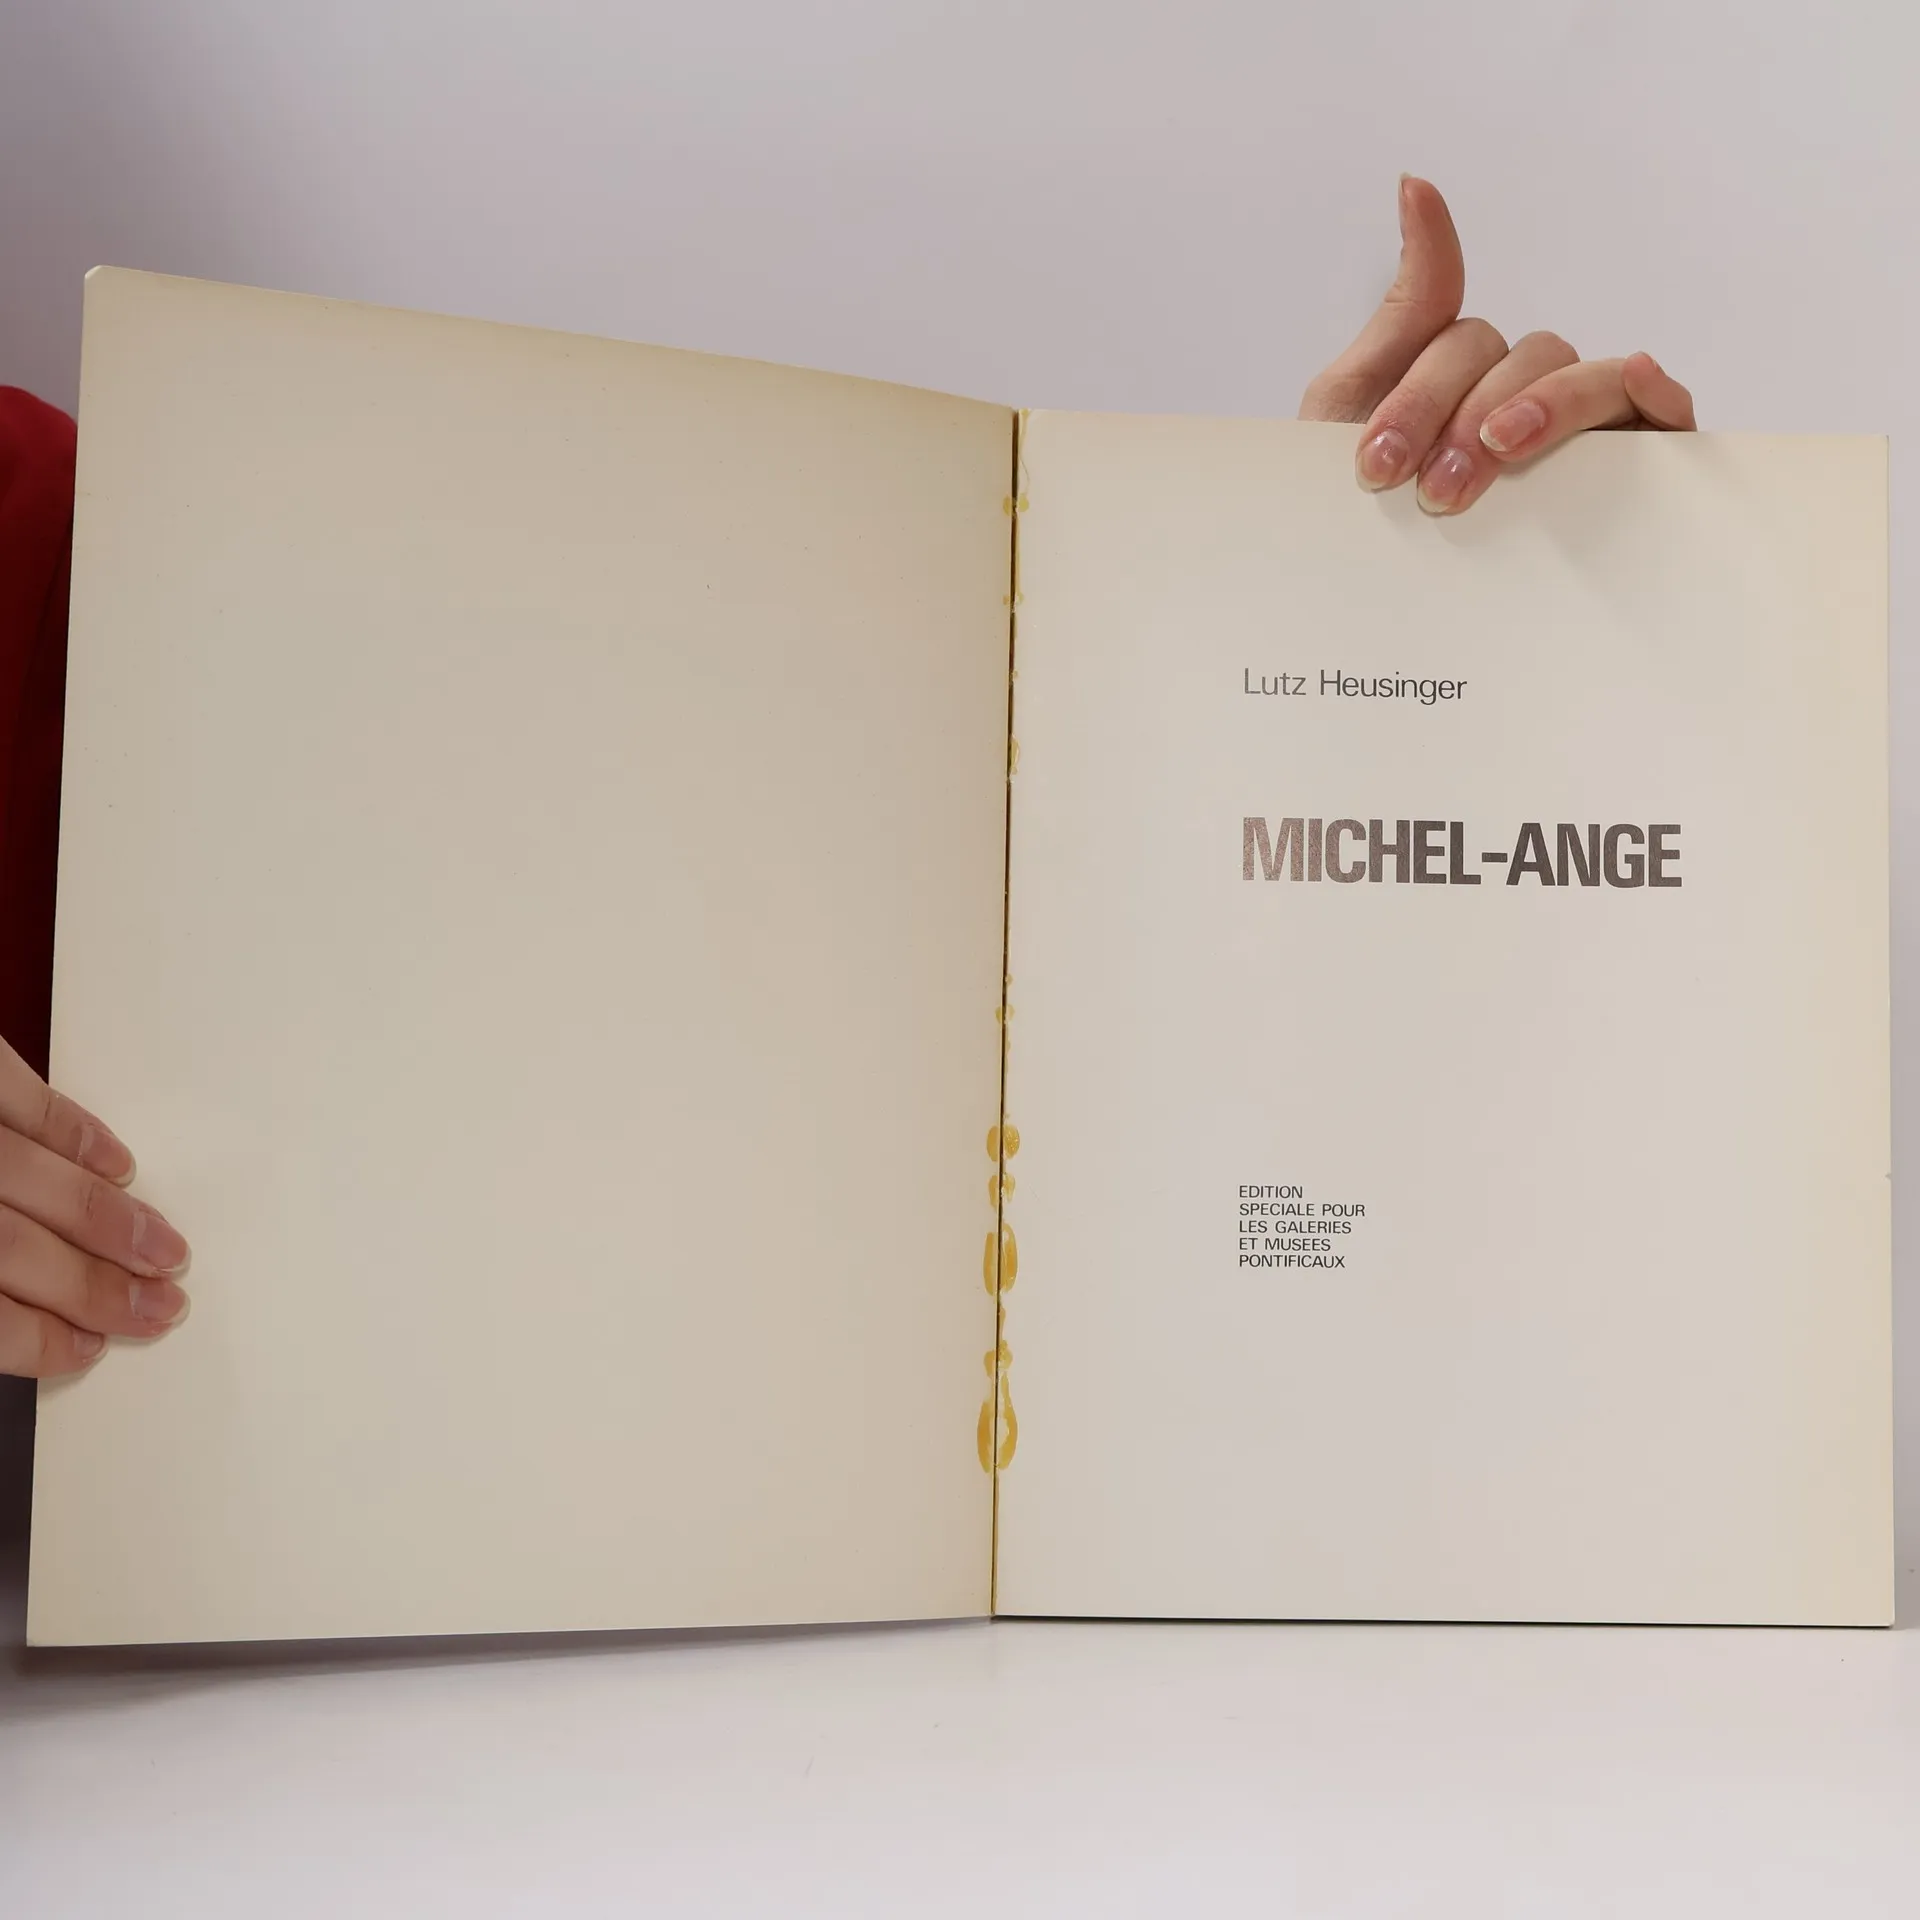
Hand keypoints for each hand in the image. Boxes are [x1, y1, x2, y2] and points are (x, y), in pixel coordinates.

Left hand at [0, 1035, 190, 1376]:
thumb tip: (23, 1318)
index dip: (36, 1342)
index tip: (83, 1350)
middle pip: (18, 1251)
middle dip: (97, 1286)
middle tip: (157, 1306)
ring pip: (38, 1181)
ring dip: (113, 1221)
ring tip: (164, 1248)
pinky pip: (25, 1101)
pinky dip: (79, 1135)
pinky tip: (115, 1163)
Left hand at [1301, 176, 1694, 514]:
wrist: (1364, 617)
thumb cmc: (1359, 518)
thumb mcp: (1345, 412)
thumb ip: (1398, 310)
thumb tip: (1417, 182)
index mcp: (1460, 379)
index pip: (1457, 345)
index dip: (1415, 398)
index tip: (1372, 466)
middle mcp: (1522, 394)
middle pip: (1519, 359)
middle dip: (1462, 419)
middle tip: (1427, 493)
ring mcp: (1577, 428)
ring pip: (1583, 380)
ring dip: (1541, 408)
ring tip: (1495, 456)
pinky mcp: (1628, 467)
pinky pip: (1655, 413)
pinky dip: (1652, 393)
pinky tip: (1640, 383)